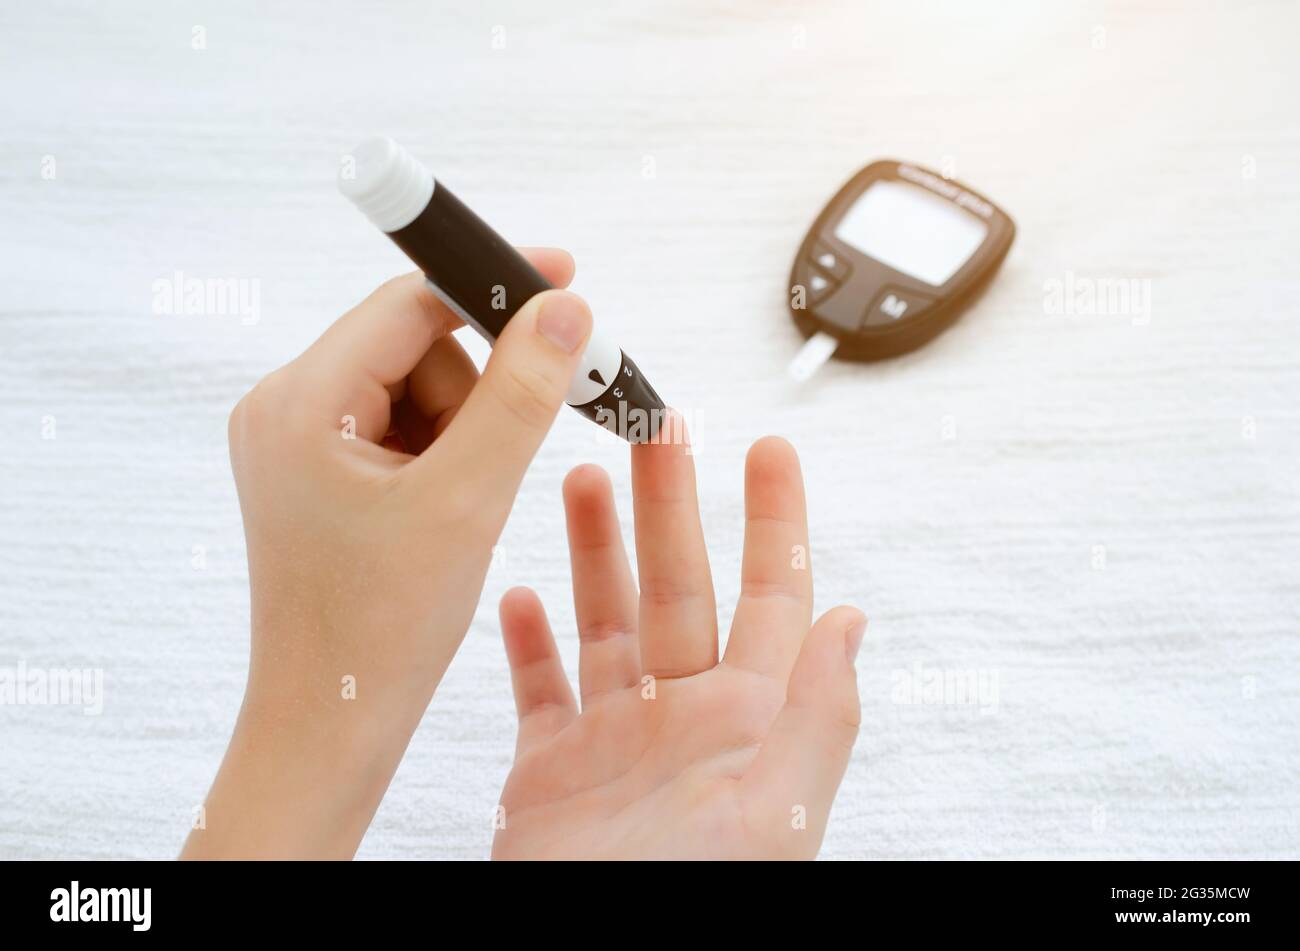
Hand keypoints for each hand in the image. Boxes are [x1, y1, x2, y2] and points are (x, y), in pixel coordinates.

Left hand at [184, 250, 592, 858]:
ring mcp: (297, 441)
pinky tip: (443, 513)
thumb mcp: (468, 501)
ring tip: (459, 508)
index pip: (408, 301)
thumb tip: (565, 306)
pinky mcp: (317, 472)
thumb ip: (520, 394)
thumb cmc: (383, 627)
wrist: (331, 721)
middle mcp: (285, 408)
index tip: (567, 281)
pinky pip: (400, 426)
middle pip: (416, 343)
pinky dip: (443, 455)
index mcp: (301, 403)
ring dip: (463, 431)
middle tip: (496, 465)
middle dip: (475, 392)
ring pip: (416, 386)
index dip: (491, 285)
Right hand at [493, 428, 864, 859]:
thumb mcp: (775, 814)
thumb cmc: (693, 903)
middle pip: (681, 586)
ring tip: (582, 480)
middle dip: (671, 506)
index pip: (773, 597)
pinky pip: (539, 691)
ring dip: (596, 552)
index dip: (776, 521)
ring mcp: (615, 744)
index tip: (769, 448)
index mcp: (749, 723)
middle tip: (656, 426)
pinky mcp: (549, 776)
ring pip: (607, 622)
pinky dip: (526, 642)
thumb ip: (816, 715)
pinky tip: (516, 596)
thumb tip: (850, 619)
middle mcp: (685, 721)